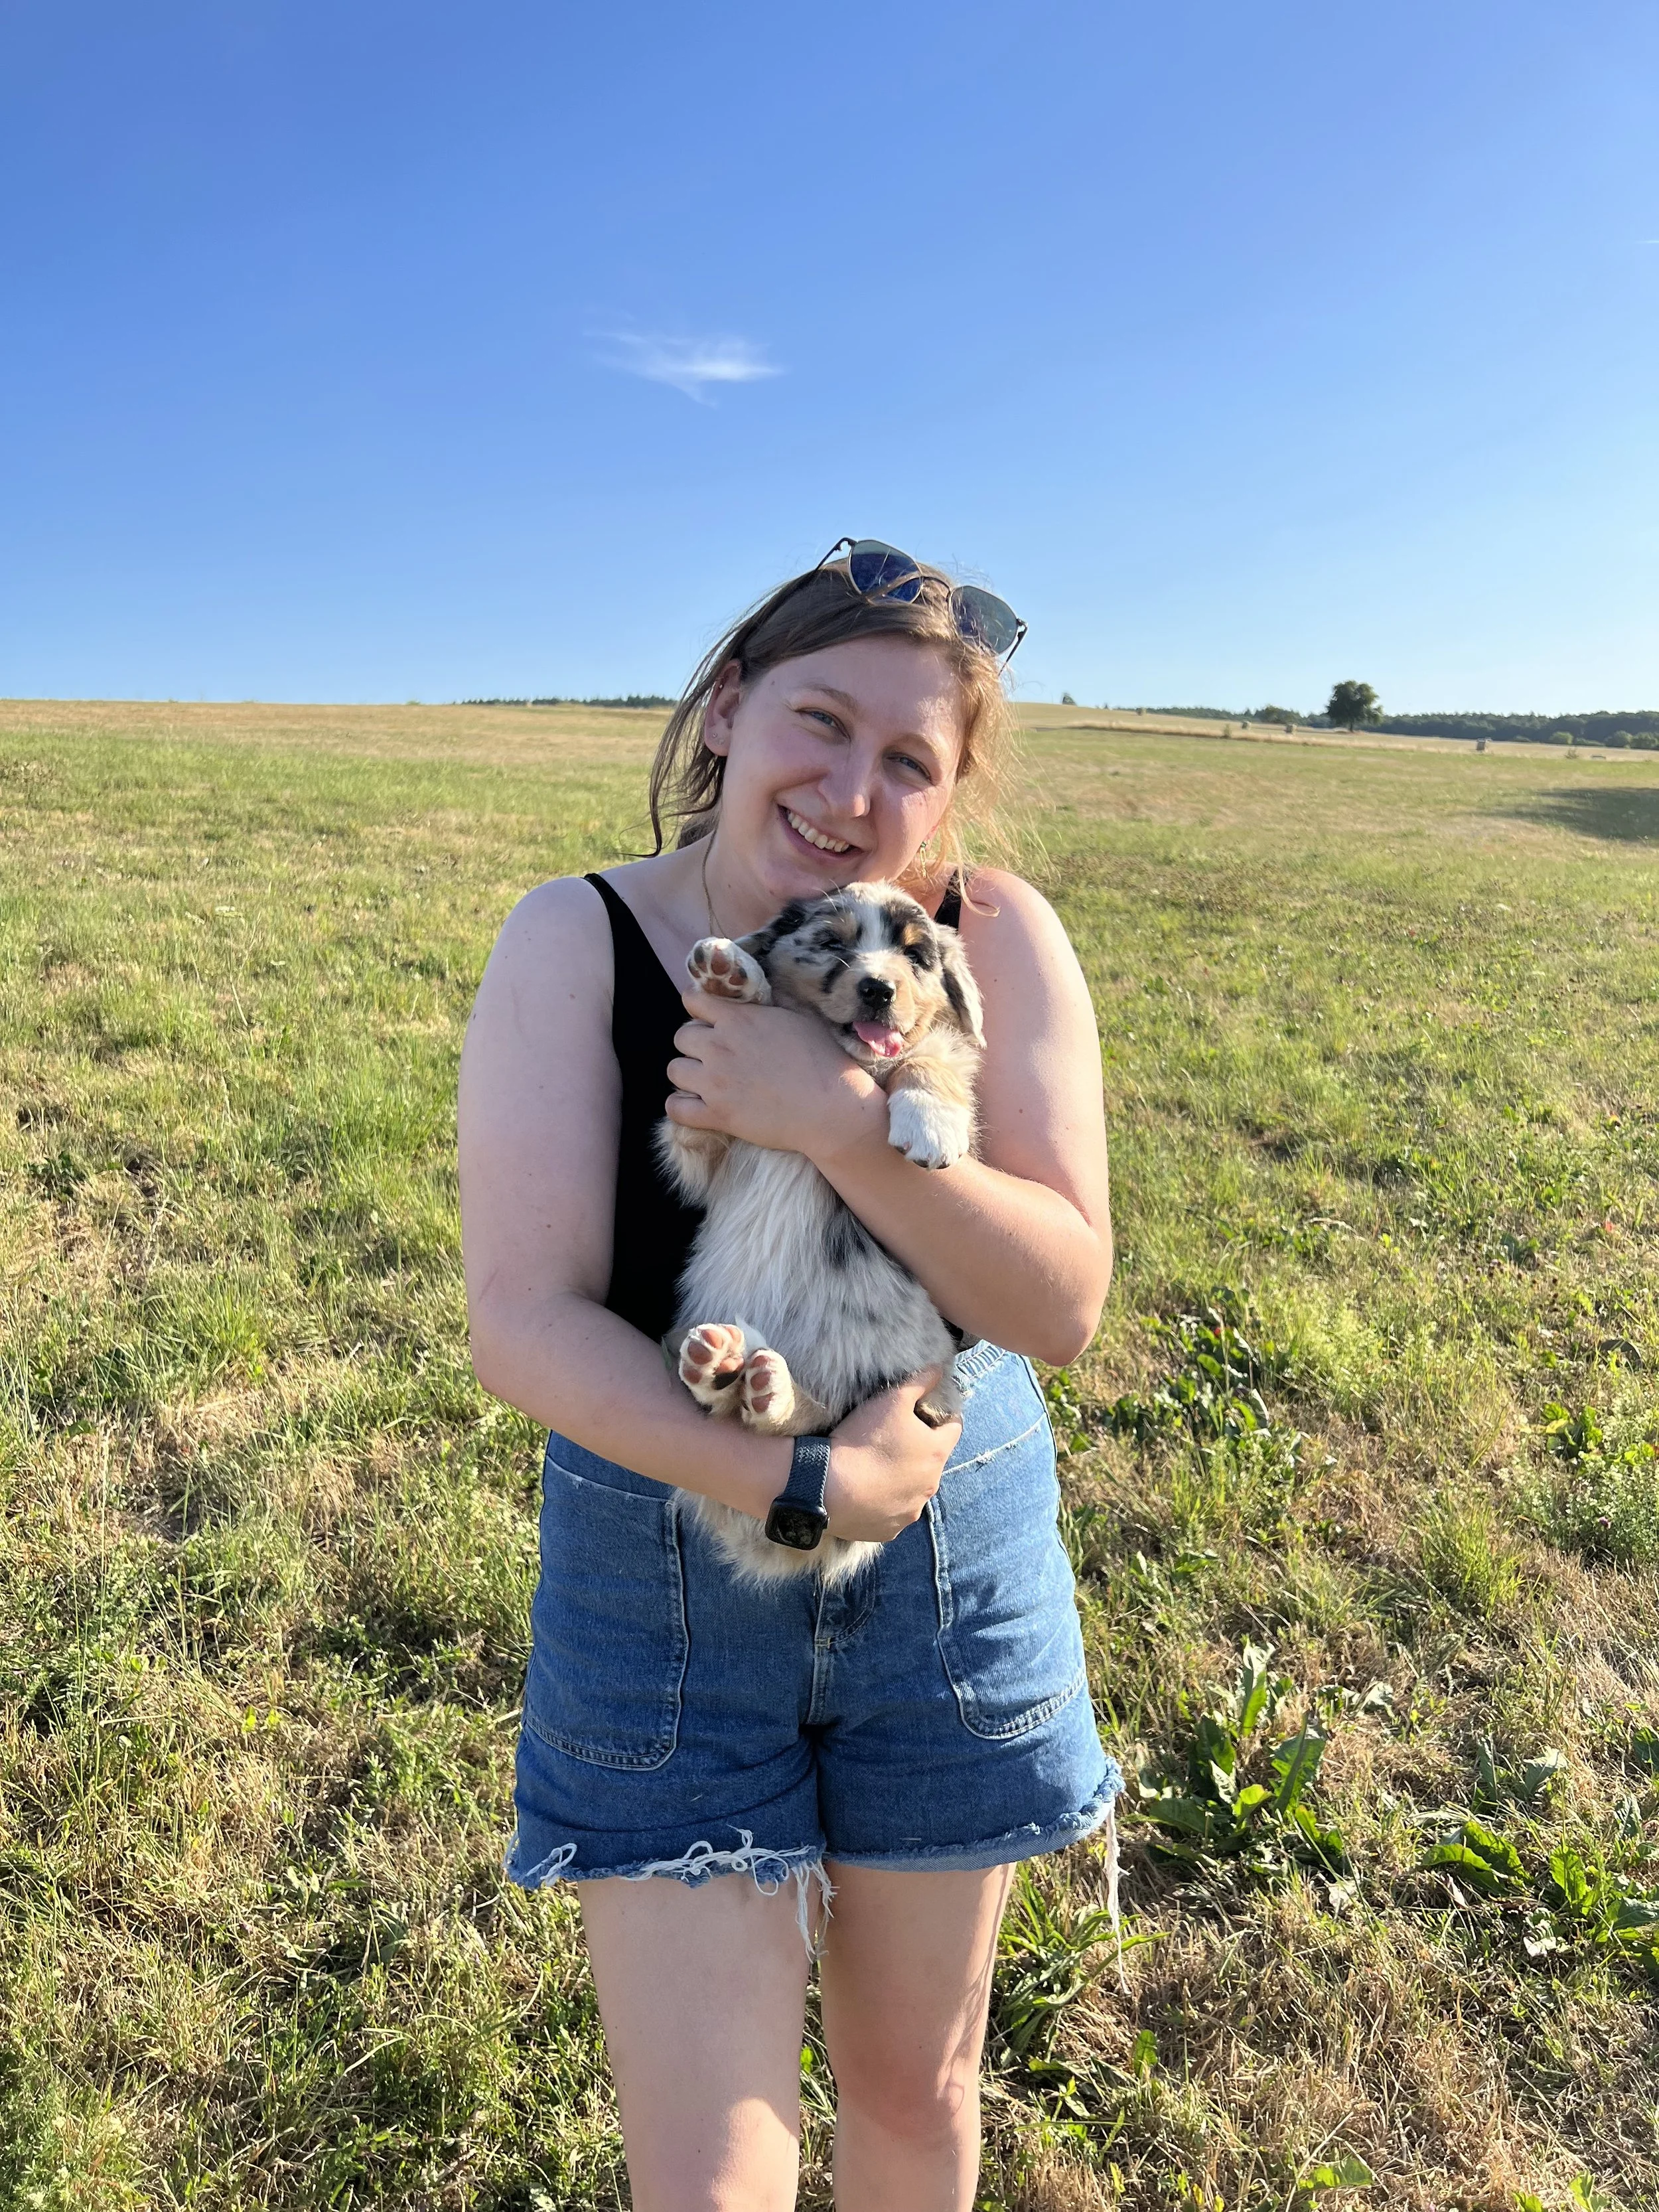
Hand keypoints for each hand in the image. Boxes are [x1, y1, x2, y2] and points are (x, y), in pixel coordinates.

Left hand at [666, 990, 883, 1159]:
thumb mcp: (797, 1018)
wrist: (832, 1108)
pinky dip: (682, 1107)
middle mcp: (720, 1047)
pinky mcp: (717, 1115)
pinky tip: (698, 1106)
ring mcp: (715, 1083)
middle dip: (695, 1043)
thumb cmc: (824, 1061)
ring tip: (706, 1080)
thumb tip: (753, 1001)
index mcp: (738, 1019)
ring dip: (687, 1073)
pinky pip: (675, 1109)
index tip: (708, 1019)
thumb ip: (766, 1008)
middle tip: (715, 1055)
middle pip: (681, 1036)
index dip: (699, 1008)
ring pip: (674, 1070)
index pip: (692, 1000)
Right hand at [823, 1367, 961, 1542]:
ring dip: (902, 1477)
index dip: (942, 1415)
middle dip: (919, 1448)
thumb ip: (920, 1381)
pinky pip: (892, 1511)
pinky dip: (884, 1501)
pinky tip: (865, 1490)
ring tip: (876, 1465)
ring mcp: (911, 1511)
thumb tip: (939, 1369)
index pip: (954, 1428)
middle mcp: (931, 1486)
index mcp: (936, 1453)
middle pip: (932, 1460)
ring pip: (913, 1488)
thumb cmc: (864, 1440)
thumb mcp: (892, 1399)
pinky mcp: (889, 1530)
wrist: (828, 1489)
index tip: (926, 1410)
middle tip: (893, 1437)